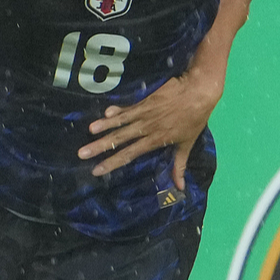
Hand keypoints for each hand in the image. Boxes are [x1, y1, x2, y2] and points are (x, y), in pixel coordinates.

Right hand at [79, 71, 220, 189]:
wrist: (198, 92)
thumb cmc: (194, 119)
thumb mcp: (187, 144)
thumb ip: (179, 165)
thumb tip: (180, 187)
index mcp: (155, 141)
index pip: (129, 154)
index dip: (112, 163)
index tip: (96, 170)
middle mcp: (147, 129)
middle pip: (119, 139)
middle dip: (99, 147)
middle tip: (82, 153)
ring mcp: (145, 114)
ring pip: (121, 123)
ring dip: (104, 127)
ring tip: (89, 132)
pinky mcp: (146, 101)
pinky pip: (128, 108)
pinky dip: (117, 111)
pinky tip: (105, 113)